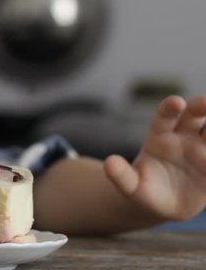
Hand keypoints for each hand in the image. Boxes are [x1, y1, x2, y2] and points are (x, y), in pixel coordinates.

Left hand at [104, 95, 205, 220]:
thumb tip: (109, 163)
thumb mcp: (130, 186)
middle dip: (202, 106)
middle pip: (195, 116)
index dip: (169, 108)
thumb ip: (121, 176)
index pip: (164, 117)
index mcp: (160, 138)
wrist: (162, 203)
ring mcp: (202, 150)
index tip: (176, 102)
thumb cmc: (143, 189)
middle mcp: (184, 138)